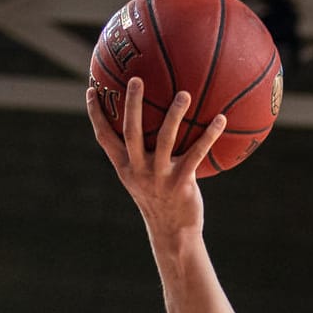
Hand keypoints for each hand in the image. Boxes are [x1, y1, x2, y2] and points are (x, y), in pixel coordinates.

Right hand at [85, 77, 226, 234]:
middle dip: (132, 105)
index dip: (95, 114)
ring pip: (164, 139)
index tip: (92, 89)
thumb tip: (150, 129)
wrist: (173, 234)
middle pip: (131, 132)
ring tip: (184, 94)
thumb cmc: (160, 203)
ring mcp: (159, 177)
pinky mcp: (181, 183)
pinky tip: (221, 119)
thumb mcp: (144, 181)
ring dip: (174, 115)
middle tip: (136, 78)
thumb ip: (142, 157)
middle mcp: (138, 170)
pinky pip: (196, 154)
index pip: (104, 138)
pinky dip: (209, 136)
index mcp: (125, 168)